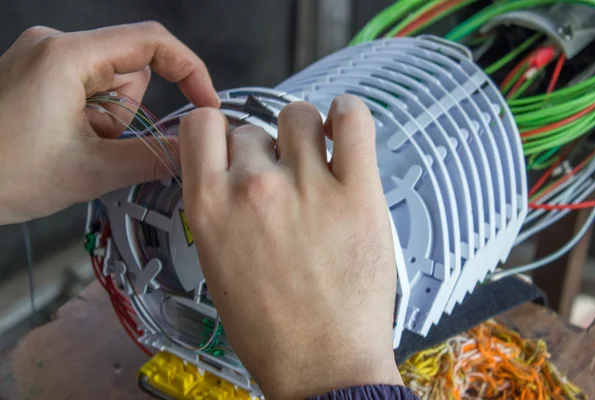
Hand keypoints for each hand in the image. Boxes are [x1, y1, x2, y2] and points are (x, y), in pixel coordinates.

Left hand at [0, 22, 218, 223]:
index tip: (205, 103)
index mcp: (68, 56)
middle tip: (98, 147)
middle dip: (127, 114)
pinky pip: (88, 90)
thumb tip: (193, 151)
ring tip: (74, 147)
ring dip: (107, 121)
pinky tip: (63, 142)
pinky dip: (90, 119)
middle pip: (131, 71)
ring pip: (111, 85)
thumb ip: (152, 158)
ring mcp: (43, 59)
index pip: (152, 42)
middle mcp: (54, 46)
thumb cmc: (0, 174)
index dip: (189, 70)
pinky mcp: (37, 74)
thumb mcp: (90, 171)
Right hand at [179, 95, 402, 398]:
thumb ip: (220, 210)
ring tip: (317, 159)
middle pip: (252, 129)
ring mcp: (308, 186)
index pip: (200, 125)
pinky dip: (348, 114)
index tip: (231, 140)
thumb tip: (234, 171)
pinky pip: (353, 120)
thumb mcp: (218, 264)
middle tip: (282, 182)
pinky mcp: (357, 192)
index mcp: (209, 207)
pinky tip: (345, 126)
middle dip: (264, 151)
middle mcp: (253, 188)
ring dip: (304, 132)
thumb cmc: (271, 328)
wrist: (323, 367)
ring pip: (298, 116)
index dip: (217, 129)